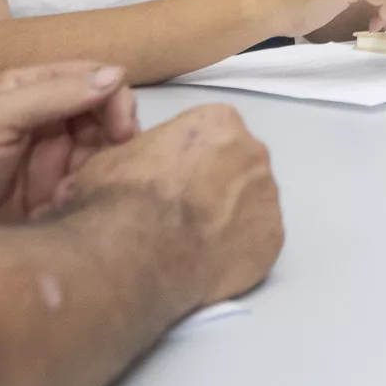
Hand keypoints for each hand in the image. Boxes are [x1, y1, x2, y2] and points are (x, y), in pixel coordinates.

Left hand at [0, 61, 139, 227]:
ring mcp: (53, 160)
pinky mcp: (52, 197)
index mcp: (35, 89)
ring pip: (103, 155)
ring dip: (101, 172)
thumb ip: (52, 95)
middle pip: (108, 118)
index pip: (97, 79)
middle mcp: (50, 121)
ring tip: (77, 193)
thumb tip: (117, 75)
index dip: (116, 99)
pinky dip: (87, 197)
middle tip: (107, 169)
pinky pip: (88, 189)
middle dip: (115, 141)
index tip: (122, 132)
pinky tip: (67, 209)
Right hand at [62, 104, 281, 305]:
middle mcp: (252, 152)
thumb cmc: (120, 200)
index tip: (171, 180)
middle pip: (237, 165)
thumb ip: (142, 154)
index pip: (211, 133)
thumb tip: (133, 171)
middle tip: (184, 212)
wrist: (134, 254)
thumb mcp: (113, 158)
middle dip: (215, 185)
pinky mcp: (272, 239)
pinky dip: (238, 251)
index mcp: (218, 123)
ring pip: (250, 203)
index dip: (189, 159)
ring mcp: (267, 196)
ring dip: (229, 218)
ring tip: (194, 242)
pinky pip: (257, 242)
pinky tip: (209, 262)